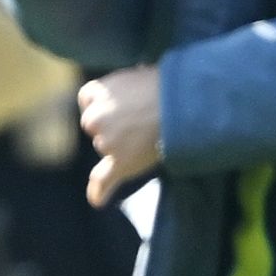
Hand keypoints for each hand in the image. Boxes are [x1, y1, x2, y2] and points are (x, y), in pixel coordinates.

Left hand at [78, 64, 165, 203]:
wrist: (187, 103)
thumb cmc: (170, 84)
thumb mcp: (139, 75)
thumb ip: (125, 87)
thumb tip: (131, 86)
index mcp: (98, 91)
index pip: (88, 100)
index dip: (105, 103)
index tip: (123, 103)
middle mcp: (95, 117)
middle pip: (95, 126)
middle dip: (114, 124)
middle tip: (144, 119)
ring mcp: (106, 142)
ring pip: (107, 148)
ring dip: (123, 145)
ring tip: (151, 133)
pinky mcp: (121, 162)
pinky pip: (104, 180)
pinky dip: (100, 191)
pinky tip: (97, 200)